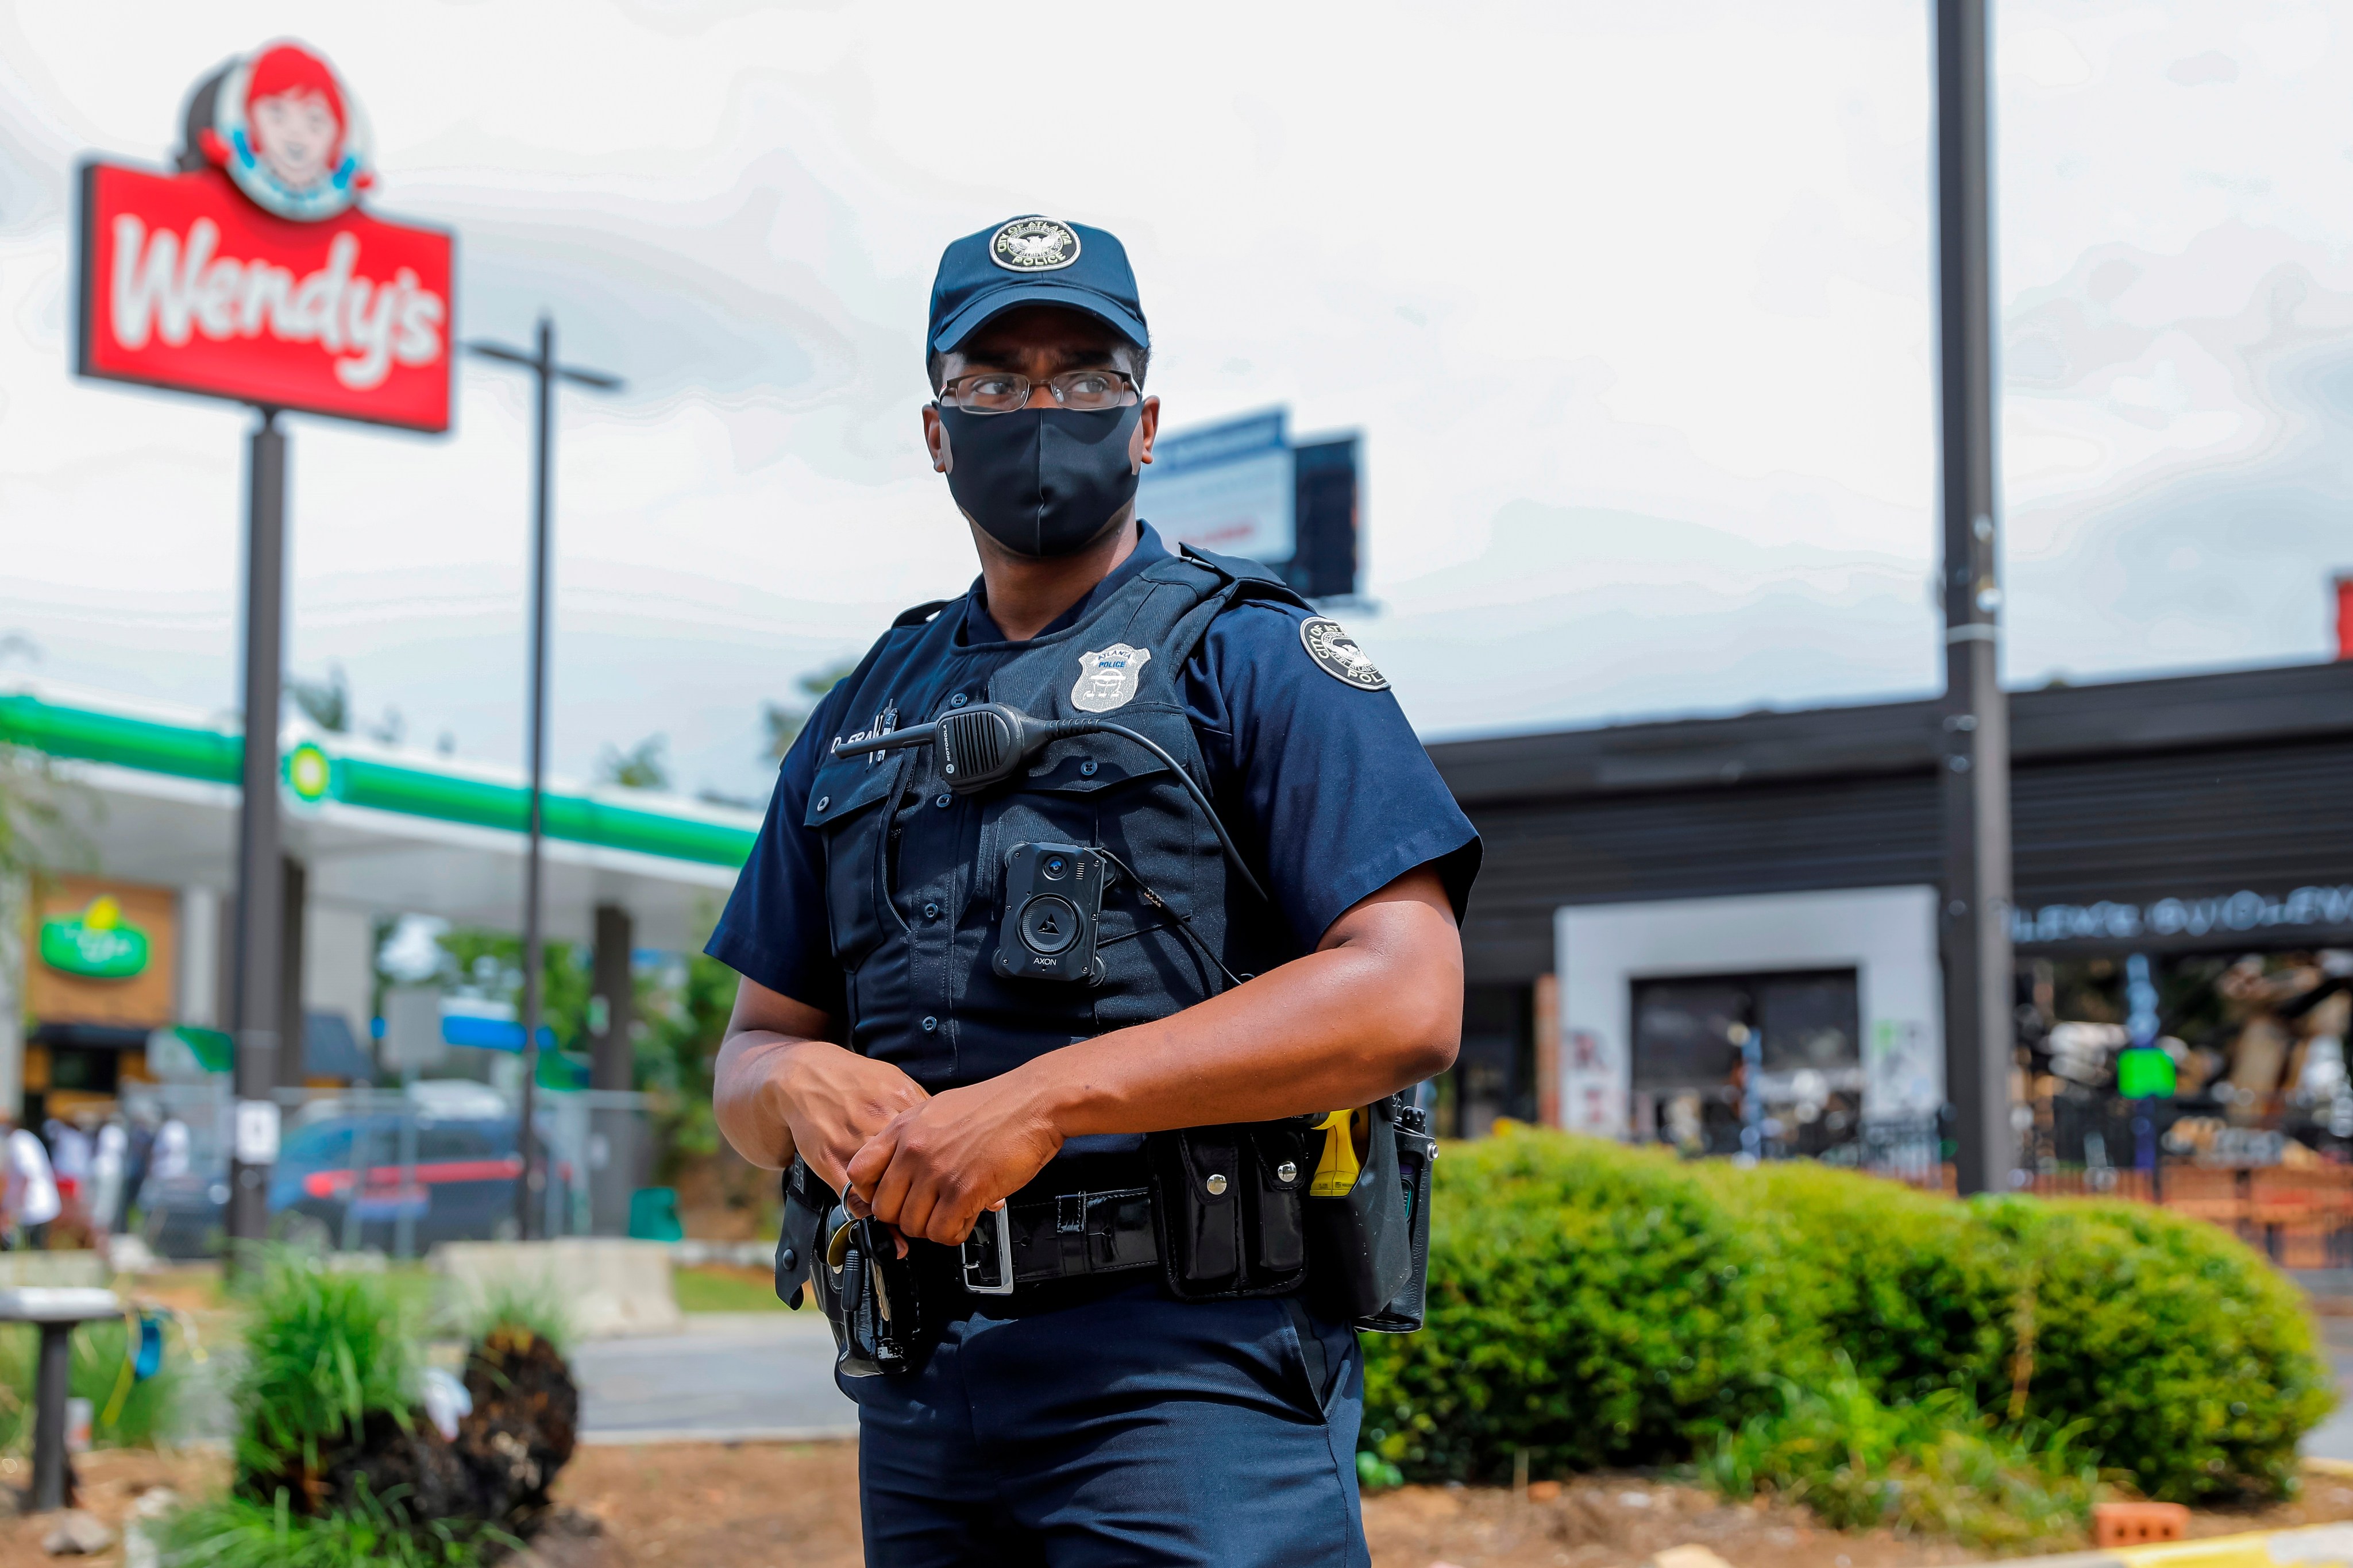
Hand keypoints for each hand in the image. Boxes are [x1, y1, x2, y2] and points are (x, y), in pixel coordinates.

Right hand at [771, 1041, 930, 1200]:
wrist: (805, 1075)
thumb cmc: (853, 1081)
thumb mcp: (893, 1080)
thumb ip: (919, 1104)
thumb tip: (946, 1130)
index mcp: (900, 1098)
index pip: (934, 1139)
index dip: (940, 1159)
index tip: (940, 1169)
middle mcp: (878, 1120)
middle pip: (914, 1165)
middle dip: (921, 1181)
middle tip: (922, 1190)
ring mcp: (853, 1142)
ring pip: (887, 1186)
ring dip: (896, 1197)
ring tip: (898, 1198)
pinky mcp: (830, 1160)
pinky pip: (857, 1198)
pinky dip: (868, 1205)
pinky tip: (873, 1200)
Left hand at [846, 1071, 1064, 1245]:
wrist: (1036, 1102)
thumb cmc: (997, 1105)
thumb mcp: (939, 1109)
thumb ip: (913, 1138)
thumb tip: (899, 1170)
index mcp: (904, 1128)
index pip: (859, 1172)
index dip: (871, 1194)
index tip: (890, 1199)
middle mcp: (915, 1150)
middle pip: (884, 1209)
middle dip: (906, 1218)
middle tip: (929, 1211)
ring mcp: (938, 1171)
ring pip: (913, 1226)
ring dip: (933, 1227)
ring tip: (953, 1212)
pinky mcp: (965, 1191)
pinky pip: (943, 1233)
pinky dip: (955, 1233)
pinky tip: (968, 1217)